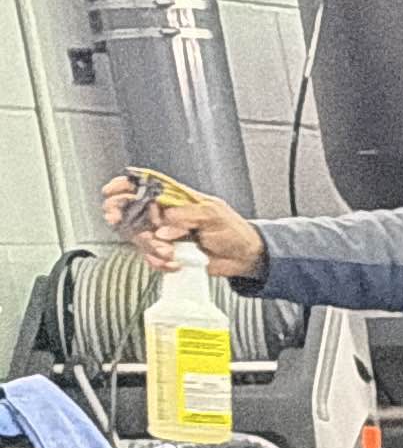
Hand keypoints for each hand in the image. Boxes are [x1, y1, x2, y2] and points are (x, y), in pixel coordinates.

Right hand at [99, 172, 265, 279]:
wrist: (244, 257)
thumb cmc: (233, 230)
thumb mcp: (212, 214)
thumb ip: (185, 216)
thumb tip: (163, 224)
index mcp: (174, 198)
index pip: (142, 185)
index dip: (123, 185)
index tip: (112, 192)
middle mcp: (164, 214)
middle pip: (130, 211)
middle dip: (124, 219)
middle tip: (131, 227)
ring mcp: (164, 234)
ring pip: (138, 236)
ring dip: (150, 246)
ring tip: (171, 251)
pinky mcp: (167, 252)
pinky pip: (151, 257)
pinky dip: (160, 261)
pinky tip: (175, 261)